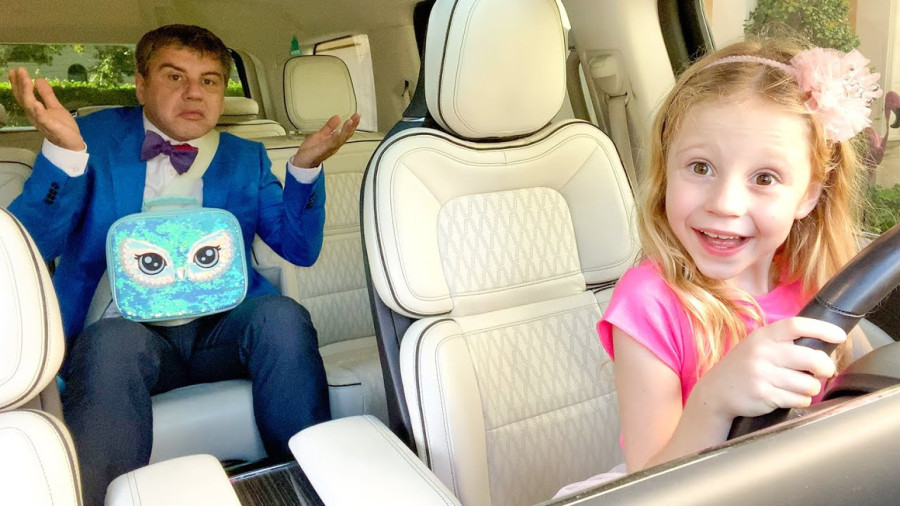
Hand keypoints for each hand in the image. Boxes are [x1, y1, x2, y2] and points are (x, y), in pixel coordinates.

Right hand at [8, 67, 84, 150]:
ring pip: (30, 106)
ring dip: (27, 93)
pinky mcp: (51, 128)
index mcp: (34, 110)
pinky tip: (36, 103)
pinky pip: (43, 119)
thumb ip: (46, 94)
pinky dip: (38, 111)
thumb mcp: (54, 107)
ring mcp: (41, 122)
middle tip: (18, 70)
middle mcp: (34, 116)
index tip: (15, 70)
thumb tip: (38, 79)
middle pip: (24, 98)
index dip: (18, 83)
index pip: (23, 95)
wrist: (72, 144)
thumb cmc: (62, 127)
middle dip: (20, 84)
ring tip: (27, 80)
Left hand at [291, 113, 360, 167]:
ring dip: (345, 130)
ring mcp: (329, 149)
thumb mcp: (321, 135)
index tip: (357, 115)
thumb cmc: (310, 152)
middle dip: (352, 126)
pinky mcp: (321, 151)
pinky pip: (330, 144)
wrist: (302, 163)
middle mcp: (334, 146)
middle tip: (357, 116)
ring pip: (340, 139)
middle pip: (346, 135)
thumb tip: (337, 117)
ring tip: (350, 121)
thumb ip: (330, 127)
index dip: (353, 123)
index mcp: (334, 141)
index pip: (346, 131)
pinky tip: (338, 132)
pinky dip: (334, 138)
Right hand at [691, 317, 845, 419]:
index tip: (840, 337)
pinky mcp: (764, 395)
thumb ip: (784, 343)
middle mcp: (762, 352)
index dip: (823, 329)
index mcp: (764, 336)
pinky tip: (788, 396)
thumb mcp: (757, 345)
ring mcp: (762, 374)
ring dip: (810, 388)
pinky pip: (799, 399)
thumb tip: (825, 347)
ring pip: (809, 383)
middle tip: (824, 371)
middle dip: (825, 368)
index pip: (797, 325)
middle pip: (811, 357)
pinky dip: (800, 400)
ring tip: (798, 386)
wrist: (716, 391)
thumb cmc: (745, 367)